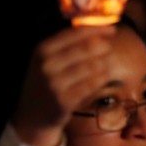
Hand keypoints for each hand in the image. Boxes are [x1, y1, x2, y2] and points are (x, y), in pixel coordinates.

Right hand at [11, 27, 116, 145]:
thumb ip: (68, 44)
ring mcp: (55, 84)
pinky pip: (93, 84)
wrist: (33, 115)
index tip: (112, 29)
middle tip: (108, 49)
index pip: (74, 33)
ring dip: (105, 64)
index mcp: (42, 50)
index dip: (96, 30)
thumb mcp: (47, 59)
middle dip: (103, 47)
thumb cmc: (46, 82)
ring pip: (93, 67)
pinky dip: (102, 79)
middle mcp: (47, 65)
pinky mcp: (65, 100)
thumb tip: (99, 31)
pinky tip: (104, 77)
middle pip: (86, 48)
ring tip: (106, 64)